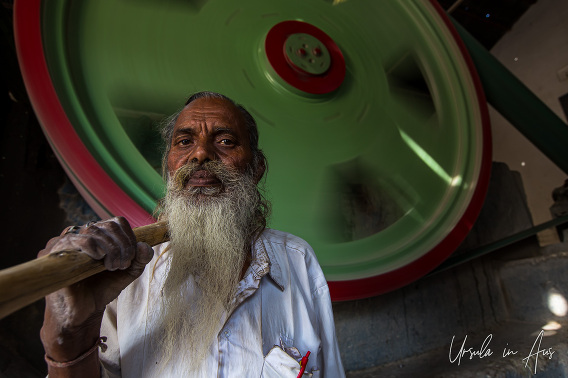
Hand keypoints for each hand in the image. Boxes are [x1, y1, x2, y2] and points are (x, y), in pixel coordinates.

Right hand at [39, 217, 153, 362]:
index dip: (129, 237)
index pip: (116, 223)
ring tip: (113, 267)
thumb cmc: (101, 290)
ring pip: (94, 230)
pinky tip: (99, 261)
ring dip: (111, 248)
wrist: (82, 313)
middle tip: (124, 264)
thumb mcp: (126, 273)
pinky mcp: (55, 252)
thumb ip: (139, 259)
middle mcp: (80, 234)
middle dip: (122, 245)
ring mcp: (66, 241)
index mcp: (97, 235)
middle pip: (107, 226)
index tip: (133, 256)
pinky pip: (76, 239)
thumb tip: (145, 246)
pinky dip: (94, 247)